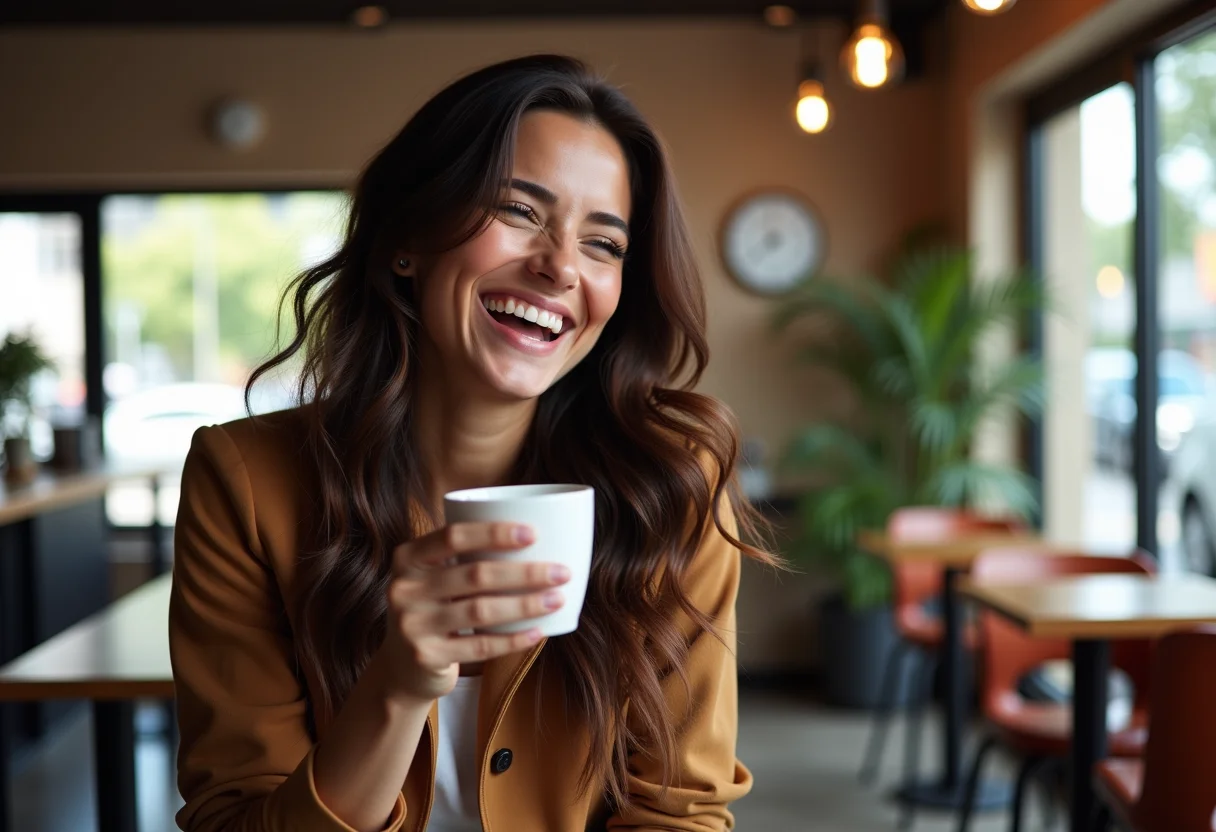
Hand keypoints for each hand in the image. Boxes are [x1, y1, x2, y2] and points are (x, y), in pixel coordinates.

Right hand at [377, 522, 569, 702]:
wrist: (401, 668)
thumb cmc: (435, 610)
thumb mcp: (434, 578)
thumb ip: (465, 558)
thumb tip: (537, 539)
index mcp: (408, 558)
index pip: (453, 536)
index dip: (494, 533)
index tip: (534, 534)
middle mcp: (404, 588)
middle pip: (475, 574)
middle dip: (525, 572)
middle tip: (562, 572)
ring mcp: (412, 625)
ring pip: (481, 611)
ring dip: (526, 605)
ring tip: (557, 599)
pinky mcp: (426, 657)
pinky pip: (480, 647)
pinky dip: (513, 640)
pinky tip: (539, 632)